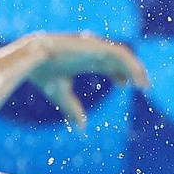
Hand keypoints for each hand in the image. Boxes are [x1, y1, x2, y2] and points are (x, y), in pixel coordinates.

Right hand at [21, 33, 150, 127]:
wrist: (30, 59)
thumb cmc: (42, 73)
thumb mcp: (60, 94)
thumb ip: (72, 108)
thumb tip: (81, 127)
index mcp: (84, 59)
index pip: (108, 64)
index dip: (119, 74)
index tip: (125, 86)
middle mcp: (92, 52)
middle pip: (118, 60)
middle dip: (132, 72)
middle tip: (143, 86)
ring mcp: (95, 47)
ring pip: (123, 56)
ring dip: (136, 69)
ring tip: (144, 85)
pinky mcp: (98, 46)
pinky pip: (122, 55)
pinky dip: (132, 66)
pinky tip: (138, 79)